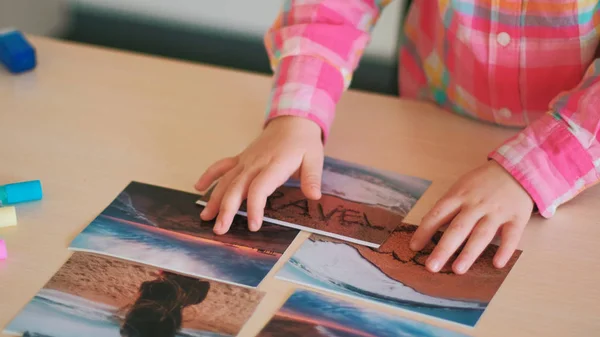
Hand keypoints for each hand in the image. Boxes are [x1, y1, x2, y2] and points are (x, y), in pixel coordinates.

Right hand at [195, 116, 323, 233]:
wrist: (292, 120)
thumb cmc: (304, 142)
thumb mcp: (315, 158)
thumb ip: (312, 178)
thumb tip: (314, 196)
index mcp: (274, 165)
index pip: (260, 188)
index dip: (254, 207)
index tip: (253, 226)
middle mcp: (255, 163)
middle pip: (236, 187)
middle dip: (226, 210)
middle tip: (220, 230)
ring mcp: (246, 160)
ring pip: (226, 180)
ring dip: (214, 199)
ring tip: (205, 218)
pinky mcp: (241, 158)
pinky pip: (221, 166)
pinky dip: (209, 176)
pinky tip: (198, 188)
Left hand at [410, 160, 533, 273]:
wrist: (516, 170)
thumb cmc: (482, 183)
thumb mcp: (461, 187)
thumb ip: (447, 206)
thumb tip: (427, 225)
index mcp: (458, 196)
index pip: (437, 214)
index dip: (424, 231)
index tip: (414, 247)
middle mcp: (476, 205)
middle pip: (457, 228)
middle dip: (443, 249)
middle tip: (431, 267)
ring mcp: (496, 212)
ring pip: (481, 234)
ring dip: (469, 253)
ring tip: (457, 270)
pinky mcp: (516, 218)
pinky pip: (511, 236)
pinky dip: (505, 250)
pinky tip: (497, 264)